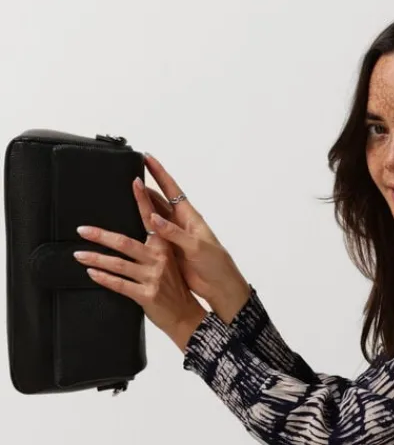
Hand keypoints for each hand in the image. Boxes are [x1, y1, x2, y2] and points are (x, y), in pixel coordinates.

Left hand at [73, 177, 205, 344]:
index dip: (142, 200)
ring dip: (95, 258)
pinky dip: (103, 278)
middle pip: (125, 242)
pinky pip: (119, 284)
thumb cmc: (175, 288)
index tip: (135, 182)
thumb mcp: (168, 263)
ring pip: (118, 264)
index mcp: (164, 247)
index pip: (150, 219)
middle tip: (82, 229)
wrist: (186, 315)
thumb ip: (153, 248)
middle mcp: (159, 260)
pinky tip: (91, 272)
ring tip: (78, 254)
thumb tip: (131, 234)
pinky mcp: (146, 295)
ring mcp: (152, 278)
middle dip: (100, 235)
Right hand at [140, 153, 248, 308]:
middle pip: (159, 200)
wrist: (219, 287)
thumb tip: (153, 217)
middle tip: (128, 174)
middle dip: (145, 187)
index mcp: (190, 217)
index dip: (159, 173)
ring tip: (123, 194)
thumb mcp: (197, 246)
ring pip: (152, 216)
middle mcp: (180, 223)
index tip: (147, 158)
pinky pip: (150, 235)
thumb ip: (175, 233)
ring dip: (140, 206)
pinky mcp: (167, 251)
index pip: (172, 189)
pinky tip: (128, 224)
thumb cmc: (216, 264)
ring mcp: (173, 237)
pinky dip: (140, 228)